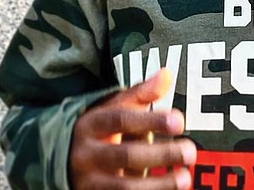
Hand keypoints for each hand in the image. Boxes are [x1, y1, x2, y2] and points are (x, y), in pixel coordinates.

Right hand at [70, 68, 195, 189]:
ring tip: (185, 178)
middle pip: (125, 156)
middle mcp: (86, 155)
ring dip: (158, 184)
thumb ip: (142, 92)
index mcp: (91, 125)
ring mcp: (89, 182)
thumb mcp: (115, 106)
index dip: (151, 121)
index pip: (121, 121)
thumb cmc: (100, 128)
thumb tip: (166, 75)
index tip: (179, 121)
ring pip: (123, 187)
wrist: (64, 158)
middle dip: (161, 154)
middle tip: (189, 152)